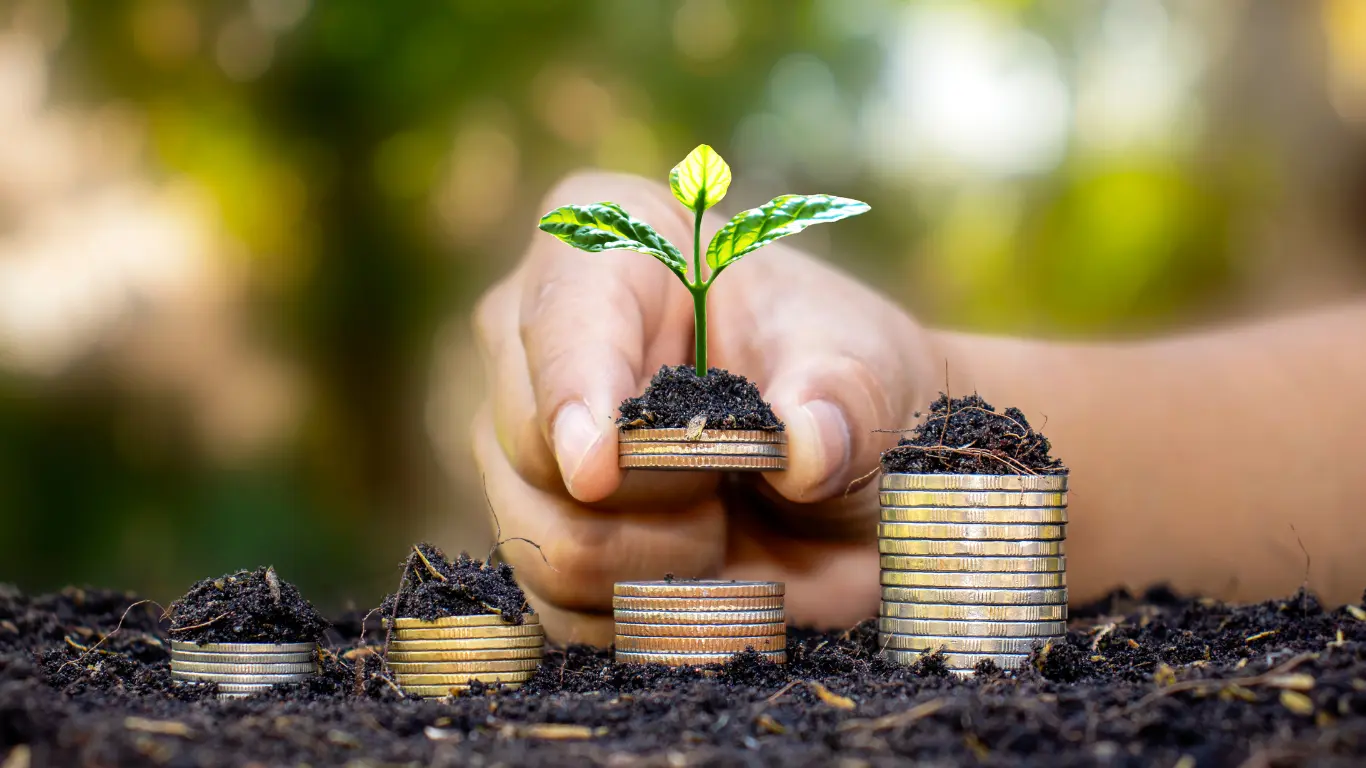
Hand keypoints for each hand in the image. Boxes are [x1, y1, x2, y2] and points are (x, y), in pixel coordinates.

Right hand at [467, 171, 942, 644]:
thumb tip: (804, 446)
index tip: (599, 469)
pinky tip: (702, 575)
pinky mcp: (538, 540)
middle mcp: (539, 345)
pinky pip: (561, 611)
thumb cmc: (847, 388)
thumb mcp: (868, 374)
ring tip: (728, 523)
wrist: (854, 480)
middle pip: (537, 446)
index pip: (564, 319)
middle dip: (658, 491)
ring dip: (662, 562)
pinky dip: (649, 614)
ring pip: (547, 541)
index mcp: (608, 253)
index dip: (575, 392)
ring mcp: (525, 449)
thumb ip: (841, 401)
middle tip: (738, 479)